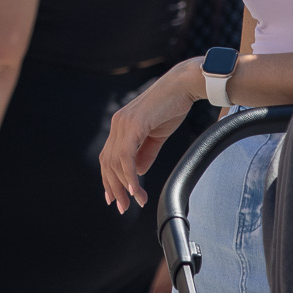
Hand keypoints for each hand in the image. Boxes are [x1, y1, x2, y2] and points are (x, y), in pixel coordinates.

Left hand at [101, 60, 201, 212]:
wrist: (184, 85)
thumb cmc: (172, 106)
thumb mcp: (157, 135)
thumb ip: (145, 153)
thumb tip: (136, 173)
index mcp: (121, 125)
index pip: (108, 157)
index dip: (109, 179)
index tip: (114, 198)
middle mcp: (118, 123)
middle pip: (108, 162)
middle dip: (114, 188)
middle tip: (123, 207)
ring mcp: (124, 123)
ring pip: (116, 162)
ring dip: (125, 186)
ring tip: (136, 201)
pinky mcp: (134, 124)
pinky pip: (127, 155)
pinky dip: (129, 175)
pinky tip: (135, 188)